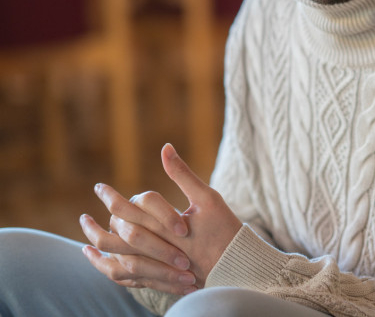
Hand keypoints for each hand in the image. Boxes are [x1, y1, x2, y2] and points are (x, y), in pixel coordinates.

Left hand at [81, 144, 241, 291]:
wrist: (235, 267)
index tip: (100, 188)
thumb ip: (182, 174)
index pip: (127, 209)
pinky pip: (124, 277)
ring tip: (88, 230)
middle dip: (97, 218)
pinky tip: (99, 257)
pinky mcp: (157, 278)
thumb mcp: (208, 198)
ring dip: (98, 242)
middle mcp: (156, 247)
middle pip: (115, 233)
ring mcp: (155, 266)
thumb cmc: (224, 229)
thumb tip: (165, 147)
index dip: (110, 197)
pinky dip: (107, 267)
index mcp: (165, 226)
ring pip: (115, 257)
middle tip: (87, 211)